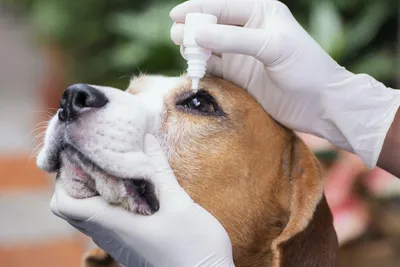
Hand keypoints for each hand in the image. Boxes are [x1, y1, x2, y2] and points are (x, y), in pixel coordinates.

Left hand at [51, 134, 233, 266]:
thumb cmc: (195, 246)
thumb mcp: (179, 204)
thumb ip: (160, 172)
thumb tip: (148, 140)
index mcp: (116, 224)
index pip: (66, 205)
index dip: (63, 181)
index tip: (77, 158)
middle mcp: (111, 237)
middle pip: (73, 210)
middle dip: (77, 182)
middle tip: (96, 158)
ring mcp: (120, 244)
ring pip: (89, 218)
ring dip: (94, 193)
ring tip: (113, 169)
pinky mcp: (131, 247)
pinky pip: (107, 224)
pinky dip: (108, 205)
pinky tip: (131, 191)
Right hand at [170, 0, 399, 167]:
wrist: (321, 105)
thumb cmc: (305, 68)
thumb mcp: (272, 47)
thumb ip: (234, 38)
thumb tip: (197, 33)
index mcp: (261, 13)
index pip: (223, 7)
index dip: (198, 9)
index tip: (176, 16)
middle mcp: (249, 32)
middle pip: (213, 27)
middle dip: (193, 30)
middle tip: (178, 38)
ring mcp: (243, 56)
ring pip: (210, 49)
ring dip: (196, 50)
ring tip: (185, 54)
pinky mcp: (241, 77)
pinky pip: (215, 69)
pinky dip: (203, 69)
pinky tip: (194, 70)